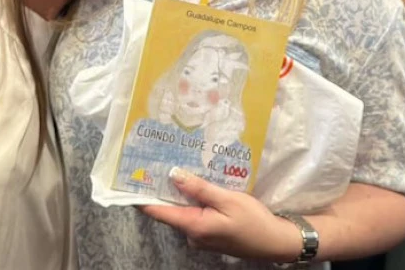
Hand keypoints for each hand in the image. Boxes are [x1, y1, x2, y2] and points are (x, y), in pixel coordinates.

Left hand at [140, 167, 301, 260]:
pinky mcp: (210, 233)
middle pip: (169, 209)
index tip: (129, 180)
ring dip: (179, 192)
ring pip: (183, 210)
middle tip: (154, 162)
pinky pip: (195, 213)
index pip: (159, 211)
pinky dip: (193, 199)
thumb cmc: (252, 220)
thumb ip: (199, 188)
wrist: (275, 242)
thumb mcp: (227, 199)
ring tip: (174, 165)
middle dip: (162, 187)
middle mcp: (193, 233)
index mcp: (194, 226)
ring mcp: (201, 235)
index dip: (142, 197)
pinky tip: (196, 183)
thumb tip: (173, 174)